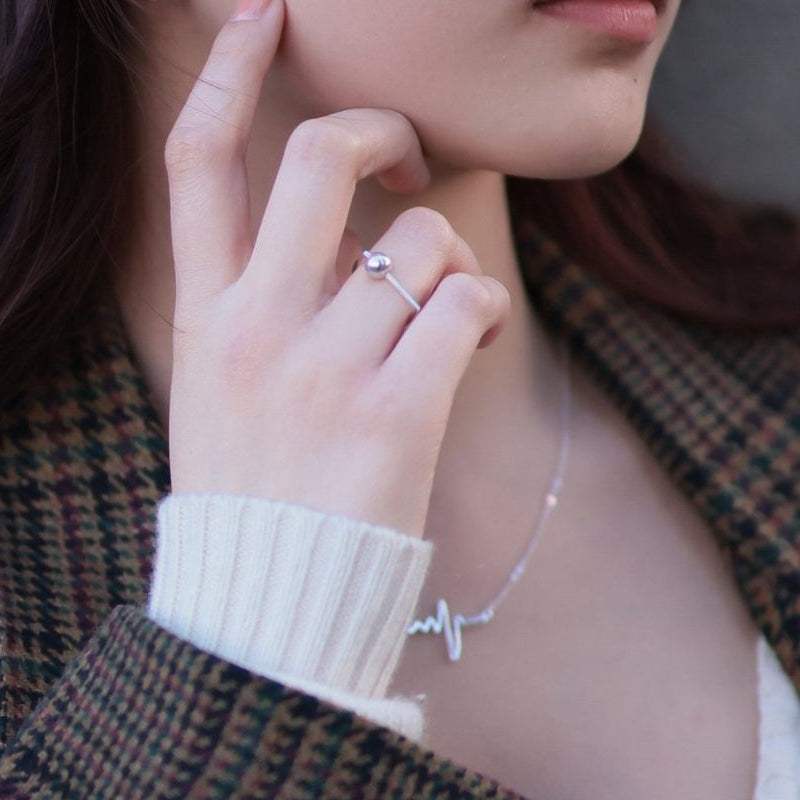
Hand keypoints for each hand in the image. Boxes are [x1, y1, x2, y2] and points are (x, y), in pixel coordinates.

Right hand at [163, 0, 510, 537]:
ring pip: (419, 242)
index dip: (226, 74)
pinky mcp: (395, 409)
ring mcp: (327, 366)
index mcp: (209, 316)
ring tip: (442, 315)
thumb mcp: (223, 388)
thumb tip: (341, 250)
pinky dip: (479, 310)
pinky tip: (469, 340)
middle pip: (321, 160)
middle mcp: (261, 325)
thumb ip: (262, 309)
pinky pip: (462, 305)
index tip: (264, 16)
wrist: (271, 597)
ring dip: (446, 264)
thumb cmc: (255, 488)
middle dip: (379, 131)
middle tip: (406, 159)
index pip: (198, 165)